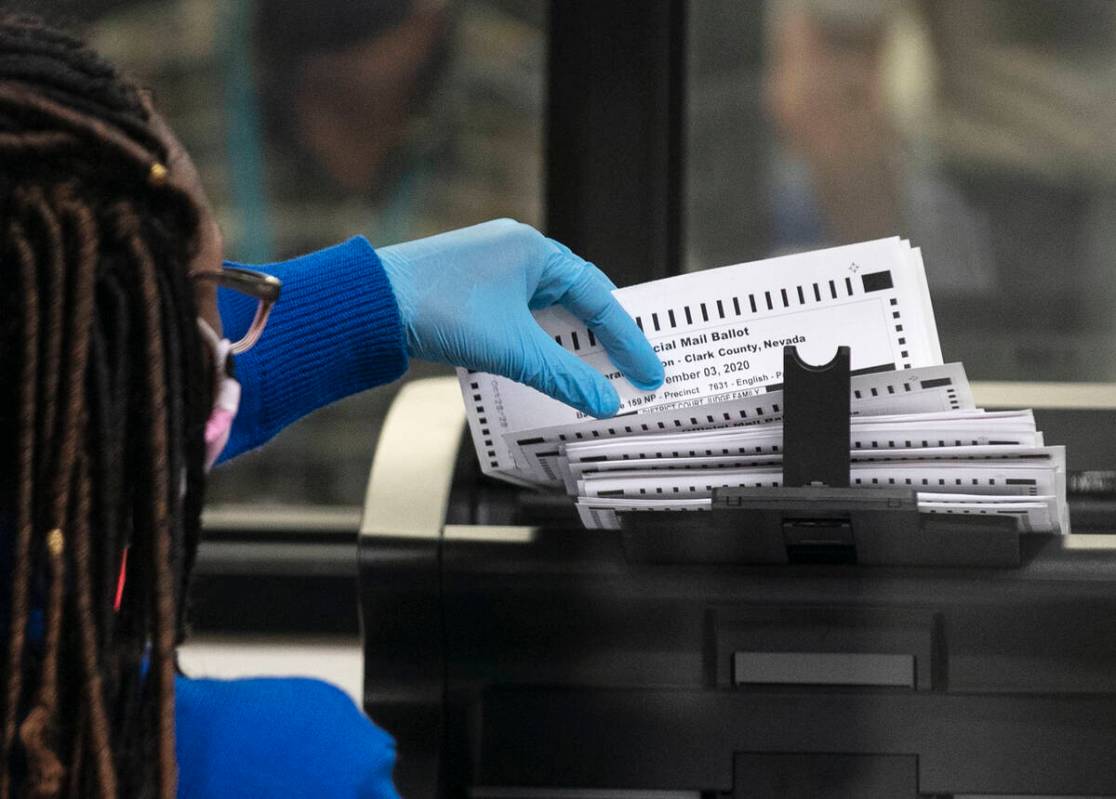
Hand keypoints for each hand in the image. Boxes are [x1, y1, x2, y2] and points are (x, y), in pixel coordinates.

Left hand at [380, 219, 663, 416]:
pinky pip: (521, 312)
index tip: (648, 370)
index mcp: (535, 251)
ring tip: (594, 374)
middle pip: (577, 298)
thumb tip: (602, 402)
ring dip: (569, 340)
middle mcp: (517, 251)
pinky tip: (545, 363)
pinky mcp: (472, 286)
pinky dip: (539, 338)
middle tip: (630, 371)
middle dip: (604, 338)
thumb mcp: (512, 349)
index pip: (599, 296)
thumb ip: (563, 377)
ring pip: (548, 307)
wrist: (370, 305)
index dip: (628, 338)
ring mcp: (493, 266)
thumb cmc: (436, 307)